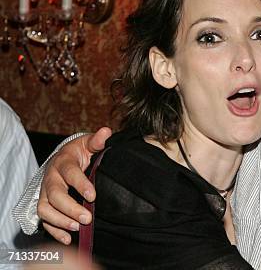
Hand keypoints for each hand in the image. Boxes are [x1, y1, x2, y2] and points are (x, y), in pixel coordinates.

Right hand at [37, 127, 111, 243]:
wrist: (65, 157)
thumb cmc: (80, 151)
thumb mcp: (88, 143)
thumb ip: (97, 140)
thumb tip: (106, 132)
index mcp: (64, 161)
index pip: (70, 173)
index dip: (80, 184)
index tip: (93, 196)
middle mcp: (51, 177)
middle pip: (54, 195)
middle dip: (70, 208)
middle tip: (87, 218)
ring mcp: (45, 192)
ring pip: (44, 209)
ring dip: (60, 221)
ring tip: (77, 228)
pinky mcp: (45, 203)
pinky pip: (44, 219)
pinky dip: (54, 230)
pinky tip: (67, 238)